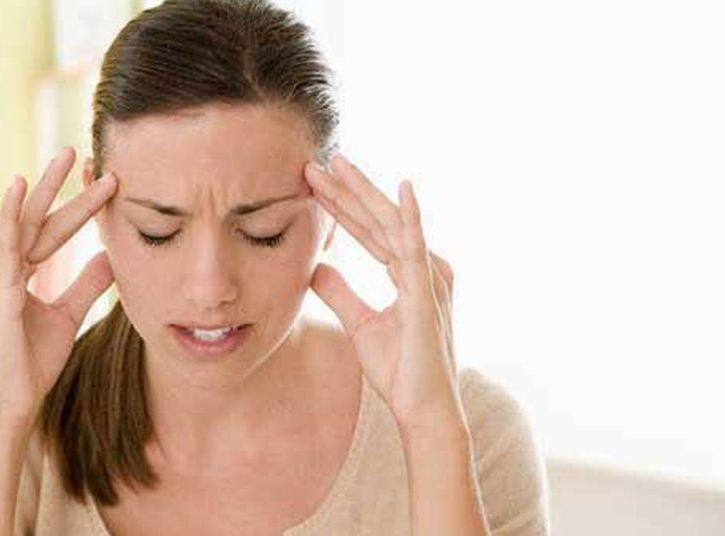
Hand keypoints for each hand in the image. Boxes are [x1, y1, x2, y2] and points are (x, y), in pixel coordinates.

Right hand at [0, 147, 116, 425]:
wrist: (12, 400)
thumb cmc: (31, 361)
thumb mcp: (68, 314)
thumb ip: (86, 283)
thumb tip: (111, 256)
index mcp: (16, 271)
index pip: (53, 231)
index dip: (79, 208)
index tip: (106, 183)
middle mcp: (0, 265)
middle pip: (40, 219)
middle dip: (62, 186)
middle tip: (82, 152)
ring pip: (28, 222)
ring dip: (48, 187)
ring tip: (66, 154)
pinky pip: (6, 242)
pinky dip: (13, 212)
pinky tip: (20, 184)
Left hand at [305, 153, 458, 423]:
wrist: (421, 408)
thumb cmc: (400, 370)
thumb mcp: (360, 324)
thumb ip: (341, 293)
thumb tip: (316, 267)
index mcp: (407, 272)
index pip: (368, 232)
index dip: (341, 207)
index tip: (314, 183)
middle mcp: (421, 268)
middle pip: (377, 220)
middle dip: (347, 191)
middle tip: (319, 162)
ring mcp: (427, 277)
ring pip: (390, 225)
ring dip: (364, 193)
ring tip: (340, 164)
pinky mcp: (427, 292)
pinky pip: (416, 248)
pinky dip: (410, 217)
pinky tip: (402, 188)